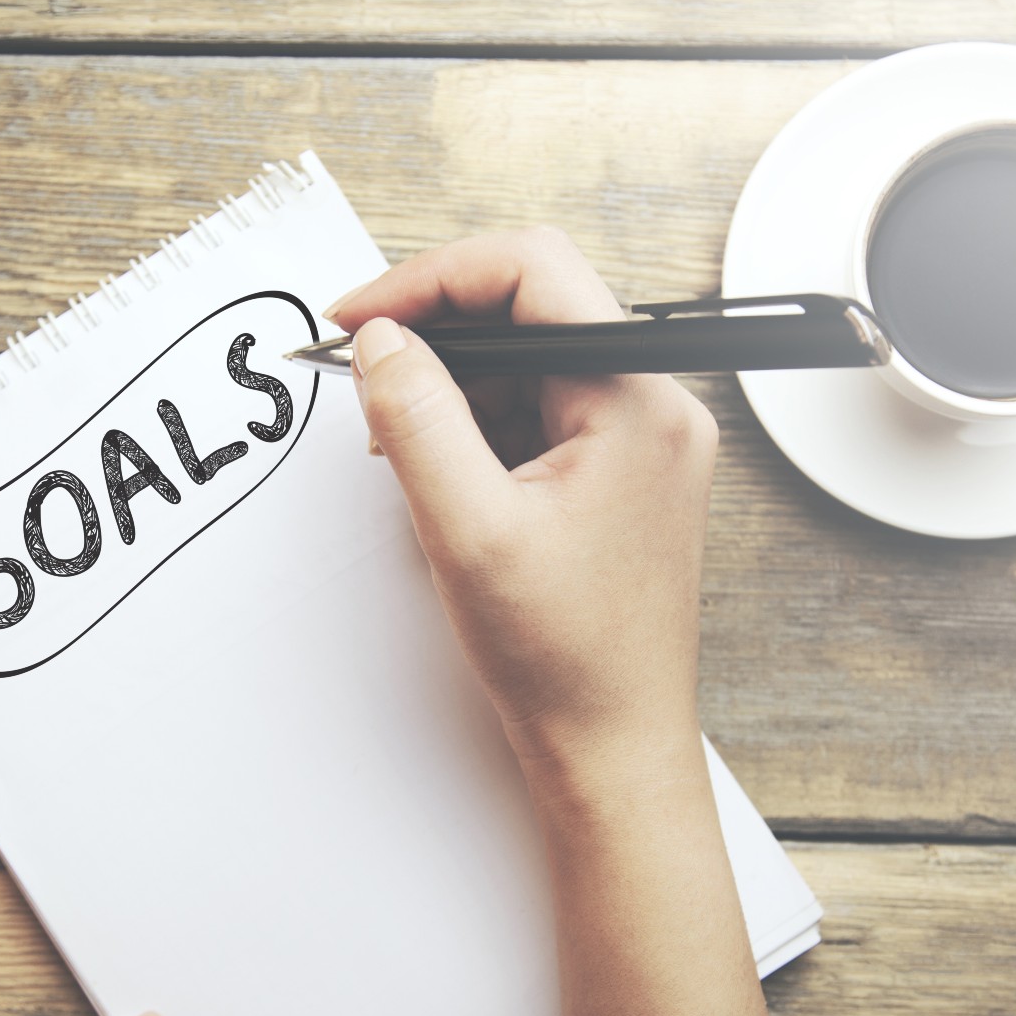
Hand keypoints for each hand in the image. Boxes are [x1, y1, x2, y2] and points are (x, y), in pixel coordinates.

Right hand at [328, 227, 718, 801]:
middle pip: (532, 306)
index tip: (360, 320)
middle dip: (438, 335)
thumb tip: (381, 340)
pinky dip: (481, 426)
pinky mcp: (622, 471)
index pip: (532, 269)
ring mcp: (643, 438)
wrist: (612, 746)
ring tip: (403, 449)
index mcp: (637, 400)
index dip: (431, 279)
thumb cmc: (563, 658)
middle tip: (366, 380)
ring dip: (455, 386)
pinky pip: (541, 409)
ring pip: (530, 360)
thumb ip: (416, 418)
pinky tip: (447, 477)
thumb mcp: (466, 529)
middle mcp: (656, 403)